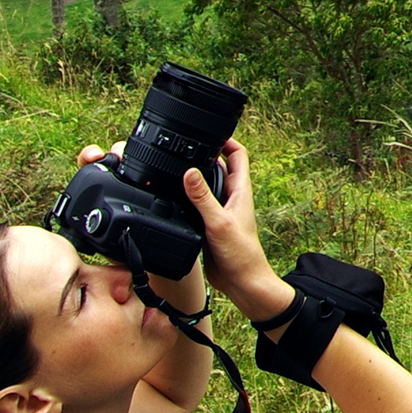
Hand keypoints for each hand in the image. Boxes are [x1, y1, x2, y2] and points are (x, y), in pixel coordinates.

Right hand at [185, 139, 278, 309]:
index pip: (237, 155)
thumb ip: (203, 198)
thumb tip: (190, 171)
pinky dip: (185, 199)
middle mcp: (231, 198)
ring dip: (193, 178)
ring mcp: (220, 211)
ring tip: (172, 167)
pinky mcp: (209, 225)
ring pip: (205, 187)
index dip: (226, 140)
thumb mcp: (218, 222)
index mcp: (240, 191)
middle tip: (183, 146)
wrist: (241, 282)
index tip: (209, 130)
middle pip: (218, 168)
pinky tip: (169, 199)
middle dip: (204, 156)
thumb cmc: (240, 253)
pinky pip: (197, 206)